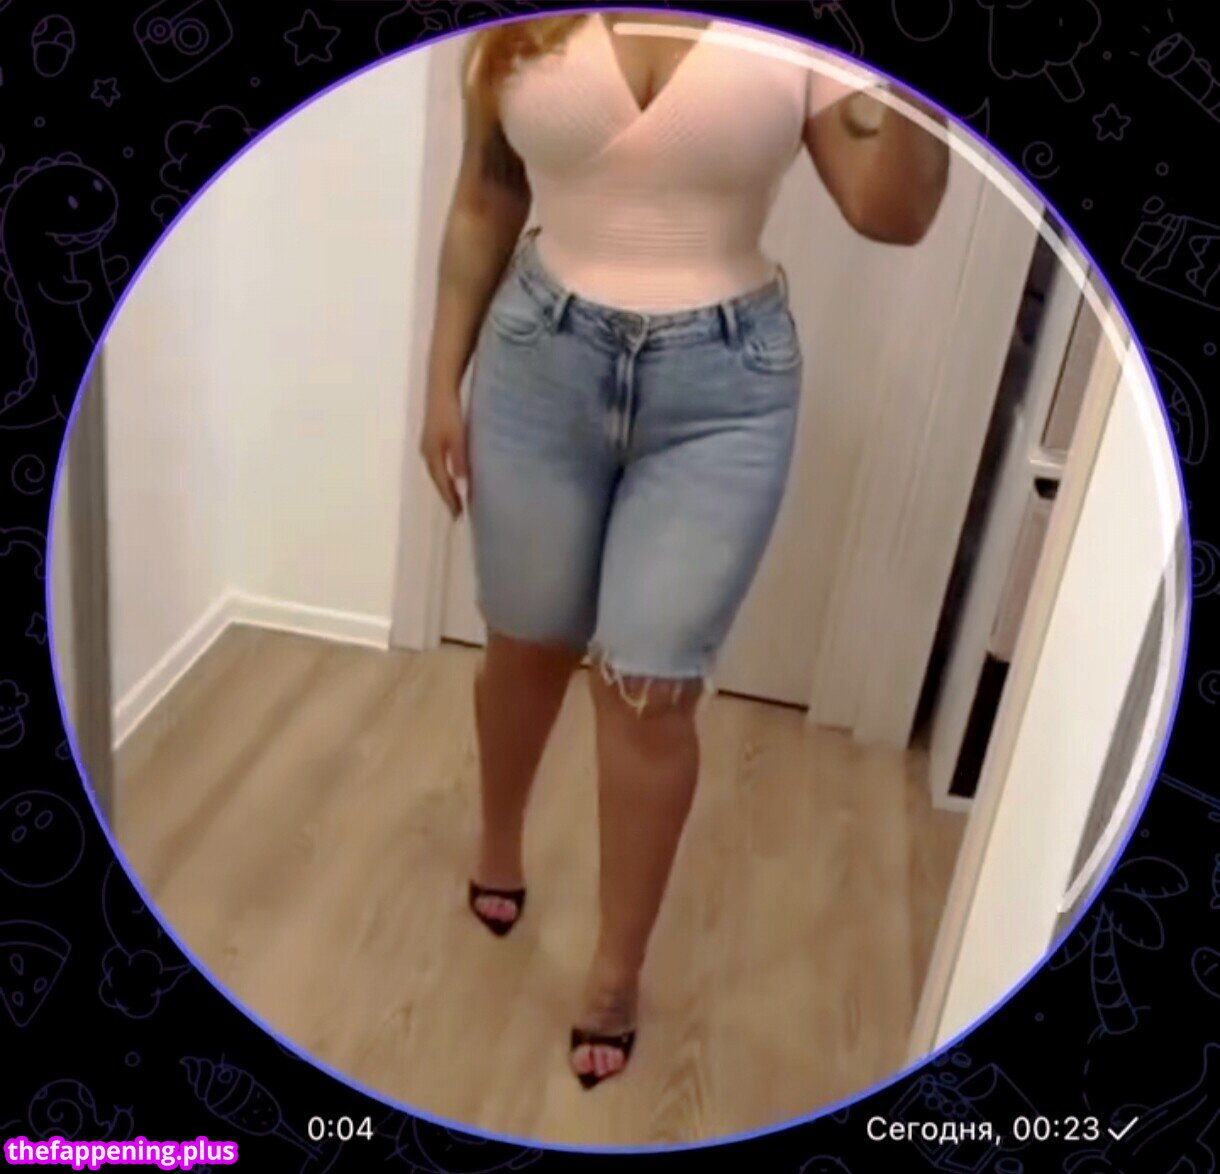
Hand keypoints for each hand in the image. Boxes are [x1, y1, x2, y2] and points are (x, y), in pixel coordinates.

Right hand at [419, 387, 467, 518]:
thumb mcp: (458, 436)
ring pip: (437, 471)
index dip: (450, 499)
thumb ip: (460, 460)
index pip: (442, 483)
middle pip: (437, 479)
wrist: (440, 386)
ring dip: (446, 484)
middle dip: (447, 495)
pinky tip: (454, 474)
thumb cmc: (449, 411)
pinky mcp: (432, 436)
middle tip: (457, 511)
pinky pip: (438, 461)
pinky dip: (445, 472)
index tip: (458, 515)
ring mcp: (428, 444)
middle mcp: (426, 452)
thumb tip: (462, 483)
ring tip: (456, 497)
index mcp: (431, 454)